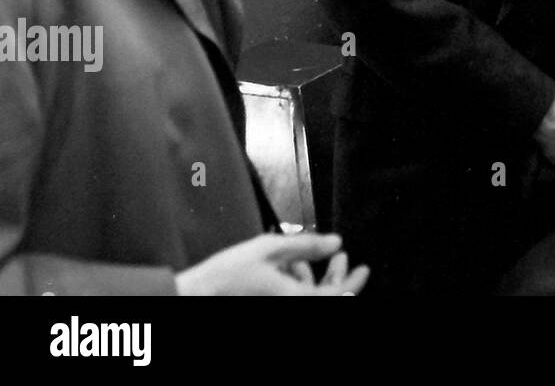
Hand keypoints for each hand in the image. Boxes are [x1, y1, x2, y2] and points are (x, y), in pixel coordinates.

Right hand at [176, 233, 369, 294]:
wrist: (190, 298)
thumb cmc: (226, 275)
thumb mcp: (269, 249)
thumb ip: (306, 245)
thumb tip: (336, 242)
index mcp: (296, 300)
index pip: (339, 296)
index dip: (354, 282)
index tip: (363, 268)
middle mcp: (290, 310)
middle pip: (325, 298)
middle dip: (334, 276)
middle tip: (337, 257)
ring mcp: (279, 312)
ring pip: (309, 299)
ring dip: (313, 279)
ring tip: (300, 258)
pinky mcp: (268, 309)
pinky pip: (292, 301)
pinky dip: (295, 287)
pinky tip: (284, 269)